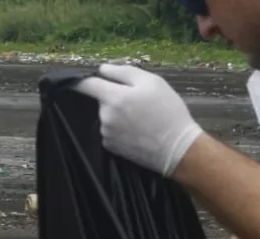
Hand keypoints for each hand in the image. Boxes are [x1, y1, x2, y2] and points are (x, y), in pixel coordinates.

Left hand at [73, 63, 203, 176]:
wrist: (176, 147)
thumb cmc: (168, 110)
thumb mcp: (152, 82)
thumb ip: (124, 72)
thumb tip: (102, 69)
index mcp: (114, 98)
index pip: (86, 85)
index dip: (83, 80)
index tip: (83, 79)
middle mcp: (105, 116)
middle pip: (101, 101)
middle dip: (114, 97)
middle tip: (137, 101)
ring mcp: (105, 133)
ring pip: (106, 116)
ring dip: (117, 113)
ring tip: (140, 117)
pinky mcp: (109, 146)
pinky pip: (109, 130)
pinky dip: (118, 128)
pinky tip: (136, 130)